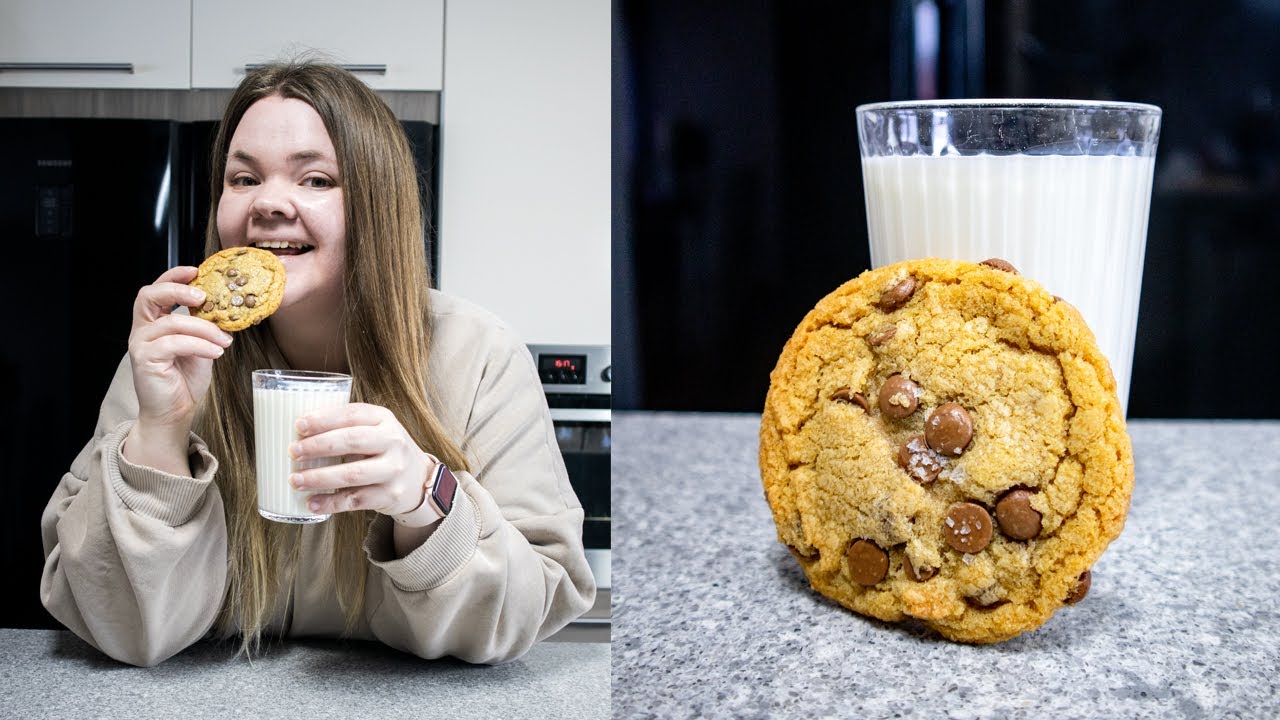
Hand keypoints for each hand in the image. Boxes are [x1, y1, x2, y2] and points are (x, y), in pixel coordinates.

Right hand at [127, 266, 233, 441]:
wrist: (175, 412)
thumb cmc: (184, 379)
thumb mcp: (199, 345)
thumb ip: (203, 326)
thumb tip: (225, 308)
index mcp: (154, 322)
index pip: (156, 290)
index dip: (174, 277)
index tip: (197, 271)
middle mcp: (143, 329)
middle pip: (149, 296)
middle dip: (177, 290)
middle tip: (204, 297)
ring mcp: (141, 344)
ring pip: (171, 322)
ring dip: (204, 328)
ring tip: (224, 340)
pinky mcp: (144, 359)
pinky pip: (174, 343)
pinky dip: (200, 345)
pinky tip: (216, 352)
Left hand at [288, 403, 433, 517]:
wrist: (418, 479)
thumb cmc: (385, 450)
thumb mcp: (376, 429)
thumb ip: (347, 426)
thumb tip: (301, 432)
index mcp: (385, 419)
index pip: (353, 414)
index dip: (324, 419)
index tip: (299, 425)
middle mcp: (393, 442)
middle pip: (352, 441)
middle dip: (318, 446)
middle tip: (294, 452)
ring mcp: (393, 470)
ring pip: (352, 474)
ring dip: (319, 478)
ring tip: (296, 480)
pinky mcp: (390, 495)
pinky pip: (355, 500)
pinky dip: (331, 503)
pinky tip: (312, 502)